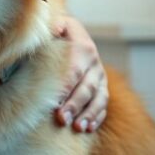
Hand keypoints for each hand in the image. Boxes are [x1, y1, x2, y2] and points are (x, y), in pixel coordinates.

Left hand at [53, 16, 107, 132]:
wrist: (68, 33)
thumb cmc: (53, 33)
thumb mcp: (53, 25)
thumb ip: (51, 27)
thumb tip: (52, 28)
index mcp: (82, 45)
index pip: (74, 69)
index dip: (66, 86)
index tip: (55, 101)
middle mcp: (95, 61)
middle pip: (86, 86)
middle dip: (74, 104)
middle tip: (61, 119)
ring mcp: (100, 76)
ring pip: (98, 98)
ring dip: (88, 114)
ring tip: (76, 127)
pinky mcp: (102, 87)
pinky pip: (103, 105)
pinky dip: (96, 117)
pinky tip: (86, 129)